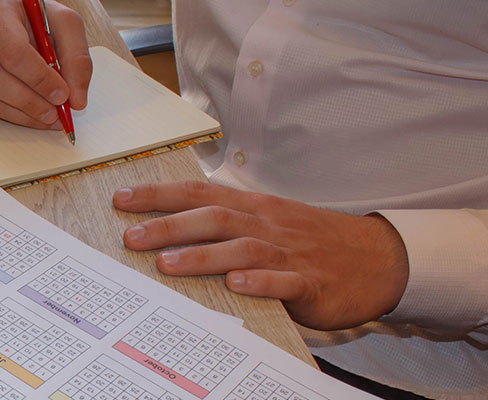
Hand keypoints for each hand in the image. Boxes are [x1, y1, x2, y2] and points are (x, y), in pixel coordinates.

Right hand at [0, 0, 92, 129]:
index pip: (12, 52)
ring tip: (45, 117)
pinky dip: (5, 113)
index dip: (38, 79)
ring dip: (18, 114)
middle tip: (54, 114)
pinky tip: (26, 112)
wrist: (7, 16)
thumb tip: (75, 100)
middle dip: (29, 102)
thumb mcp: (64, 25)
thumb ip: (76, 59)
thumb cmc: (33, 18)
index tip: (61, 96)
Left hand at [112, 181, 409, 330]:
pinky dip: (260, 281)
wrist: (378, 258)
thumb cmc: (311, 240)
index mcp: (254, 206)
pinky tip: (236, 285)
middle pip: (213, 218)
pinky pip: (284, 280)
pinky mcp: (311, 283)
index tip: (121, 199)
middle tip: (130, 237)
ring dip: (203, 255)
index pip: (198, 194)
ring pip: (242, 248)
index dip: (159, 195)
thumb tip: (170, 223)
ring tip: (168, 264)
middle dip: (168, 226)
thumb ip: (226, 221)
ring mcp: (289, 252)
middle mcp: (267, 224)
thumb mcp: (268, 221)